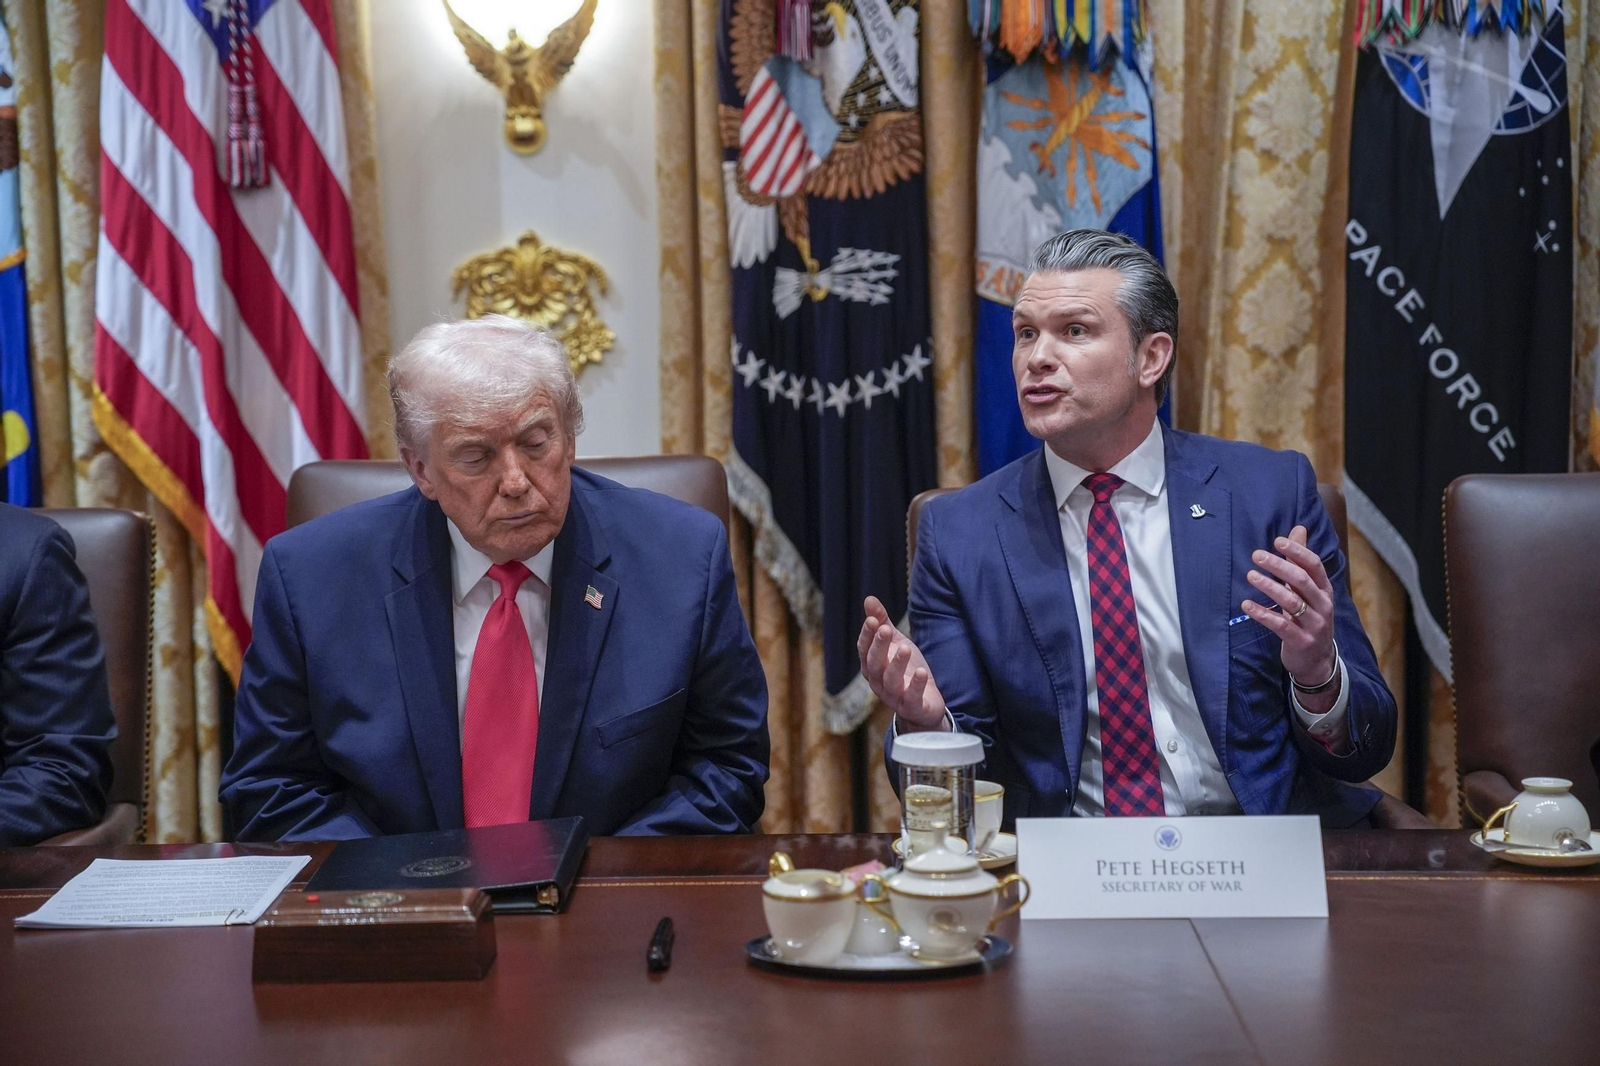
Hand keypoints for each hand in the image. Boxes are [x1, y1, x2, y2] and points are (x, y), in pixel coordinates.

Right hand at [856, 596, 947, 729]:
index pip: (864, 650)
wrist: (924, 704)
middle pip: (875, 664)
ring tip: (906, 648)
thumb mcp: (896, 643)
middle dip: (879, 646)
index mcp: (872, 666)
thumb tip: (869, 599)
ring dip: (897, 664)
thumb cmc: (906, 670)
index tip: (872, 620)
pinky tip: (922, 672)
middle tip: (886, 629)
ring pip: (890, 681)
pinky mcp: (912, 707)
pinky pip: (911, 698)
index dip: (867, 635)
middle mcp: (878, 682)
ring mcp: (894, 696)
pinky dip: (916, 686)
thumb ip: (882, 623)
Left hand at [1241, 525, 1337, 689]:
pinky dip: (1262, 614)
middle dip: (1279, 566)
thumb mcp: (1308, 591)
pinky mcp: (1300, 641)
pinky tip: (1246, 605)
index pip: (1314, 565)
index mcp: (1324, 590)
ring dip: (1269, 586)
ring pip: (1291, 601)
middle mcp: (1322, 605)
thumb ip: (1300, 562)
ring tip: (1250, 575)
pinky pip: (1280, 625)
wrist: (1317, 661)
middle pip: (1301, 580)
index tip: (1277, 541)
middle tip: (1256, 556)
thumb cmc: (1309, 618)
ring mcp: (1313, 624)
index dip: (1297, 551)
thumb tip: (1298, 529)